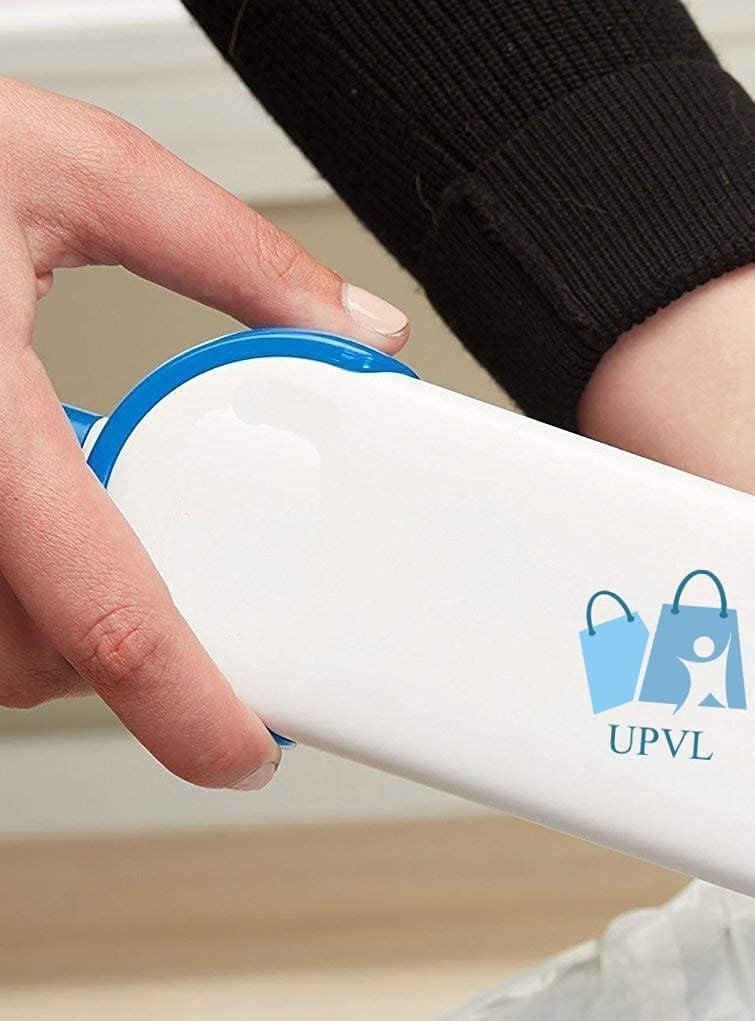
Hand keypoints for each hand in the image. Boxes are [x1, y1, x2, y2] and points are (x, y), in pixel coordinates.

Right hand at [1, 79, 409, 787]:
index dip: (191, 715)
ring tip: (54, 517)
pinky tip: (2, 519)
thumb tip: (353, 324)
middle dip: (112, 643)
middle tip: (154, 575)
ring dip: (37, 619)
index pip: (107, 620)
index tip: (243, 752)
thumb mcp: (66, 165)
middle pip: (35, 659)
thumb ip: (227, 253)